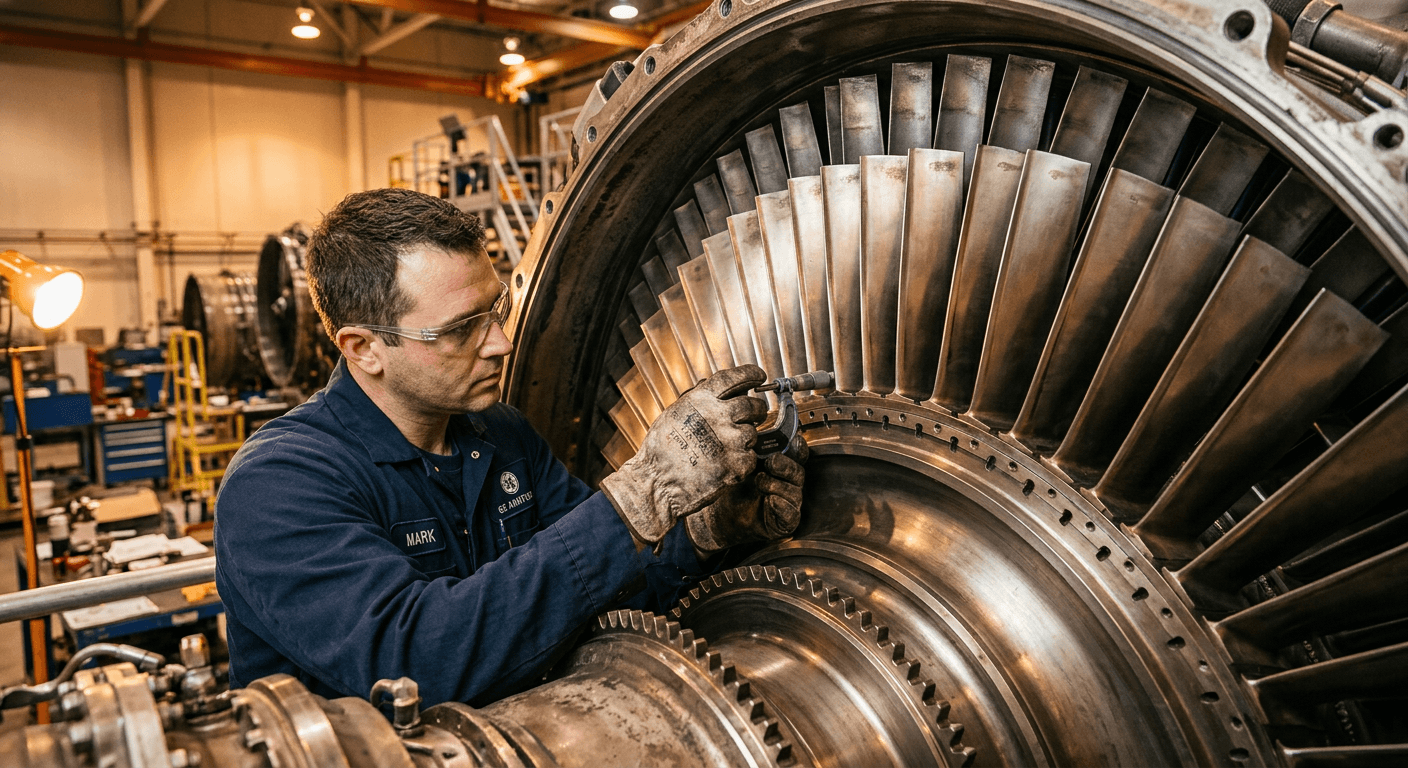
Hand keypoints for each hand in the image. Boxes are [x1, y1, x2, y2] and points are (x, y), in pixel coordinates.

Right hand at [601, 365, 767, 545]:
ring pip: (752, 433)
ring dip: (744, 438)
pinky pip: (750, 457)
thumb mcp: (673, 414)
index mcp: (701, 400)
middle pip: (753, 405)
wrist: (657, 485)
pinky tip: (724, 464)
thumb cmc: (660, 451)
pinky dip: (742, 460)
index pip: (734, 378)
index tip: (758, 376)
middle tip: (754, 414)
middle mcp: (719, 415)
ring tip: (724, 448)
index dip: (751, 374)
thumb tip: (711, 387)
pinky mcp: (738, 464)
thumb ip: (696, 400)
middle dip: (757, 409)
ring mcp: (731, 440)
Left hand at [686, 432, 807, 552]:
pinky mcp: (784, 522)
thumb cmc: (726, 490)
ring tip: (759, 482)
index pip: (796, 455)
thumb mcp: (735, 466)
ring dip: (777, 485)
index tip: (793, 439)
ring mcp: (786, 503)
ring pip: (795, 491)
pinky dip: (781, 505)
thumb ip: (747, 450)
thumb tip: (750, 428)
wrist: (714, 518)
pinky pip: (791, 513)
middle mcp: (785, 484)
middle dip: (785, 465)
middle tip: (771, 462)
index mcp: (778, 468)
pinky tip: (769, 500)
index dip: (797, 447)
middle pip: (798, 471)